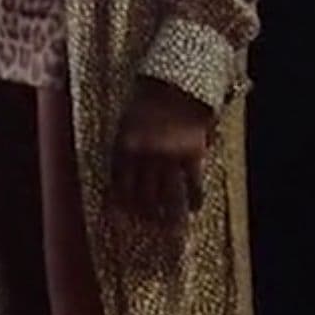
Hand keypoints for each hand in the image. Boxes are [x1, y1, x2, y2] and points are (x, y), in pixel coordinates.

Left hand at [114, 77, 214, 223]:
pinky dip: (195, 199)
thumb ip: (123, 153)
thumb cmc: (146, 103)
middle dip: (147, 216)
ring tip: (173, 231)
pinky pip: (193, 184)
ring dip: (170, 217)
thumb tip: (119, 184)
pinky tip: (195, 208)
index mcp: (125, 149)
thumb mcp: (125, 126)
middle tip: (152, 227)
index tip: (125, 222)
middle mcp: (146, 157)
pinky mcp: (193, 154)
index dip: (122, 208)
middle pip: (144, 197)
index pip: (120, 188)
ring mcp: (170, 156)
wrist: (176, 83)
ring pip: (168, 196)